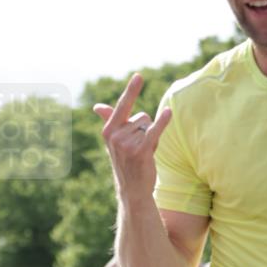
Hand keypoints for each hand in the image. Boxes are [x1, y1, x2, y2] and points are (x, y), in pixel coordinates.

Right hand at [93, 74, 171, 202]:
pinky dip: (162, 122)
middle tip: (140, 148)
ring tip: (145, 153)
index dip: (131, 90)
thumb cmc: (127, 162)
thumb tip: (97, 107)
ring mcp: (127, 144)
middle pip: (142, 117)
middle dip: (146, 129)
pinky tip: (169, 113)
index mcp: (108, 131)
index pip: (122, 106)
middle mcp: (116, 136)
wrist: (132, 190)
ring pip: (149, 126)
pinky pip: (154, 131)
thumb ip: (110, 120)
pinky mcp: (140, 151)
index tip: (139, 76)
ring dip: (152, 138)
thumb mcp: (116, 141)